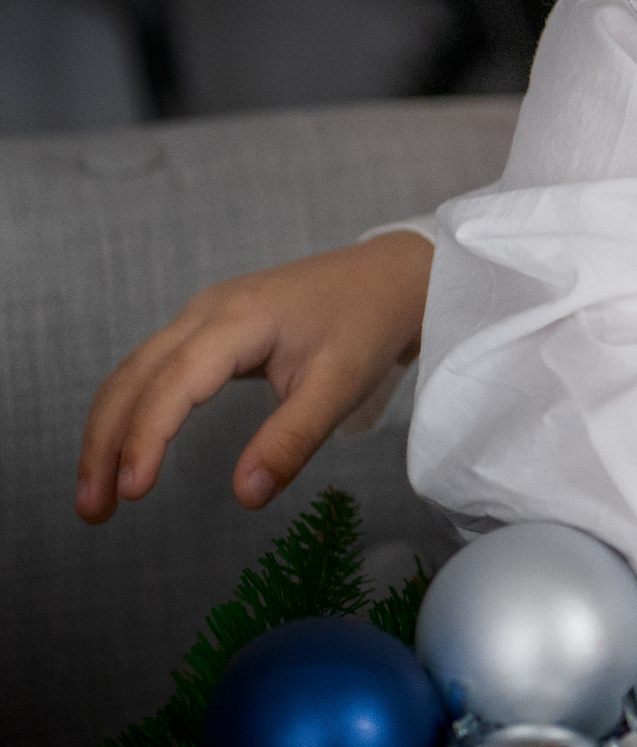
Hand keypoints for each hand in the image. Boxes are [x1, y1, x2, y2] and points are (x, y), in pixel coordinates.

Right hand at [76, 231, 432, 522]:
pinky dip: (131, 411)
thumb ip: (292, 441)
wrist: (392, 275)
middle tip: (93, 511)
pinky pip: (153, 368)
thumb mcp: (340, 387)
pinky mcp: (209, 326)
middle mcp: (208, 311)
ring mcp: (204, 314)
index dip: (147, 436)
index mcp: (241, 319)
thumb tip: (245, 496)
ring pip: (135, 372)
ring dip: (109, 431)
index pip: (175, 381)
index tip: (132, 491)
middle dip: (105, 444)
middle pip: (134, 377)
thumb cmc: (368, 325)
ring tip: (98, 496)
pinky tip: (126, 452)